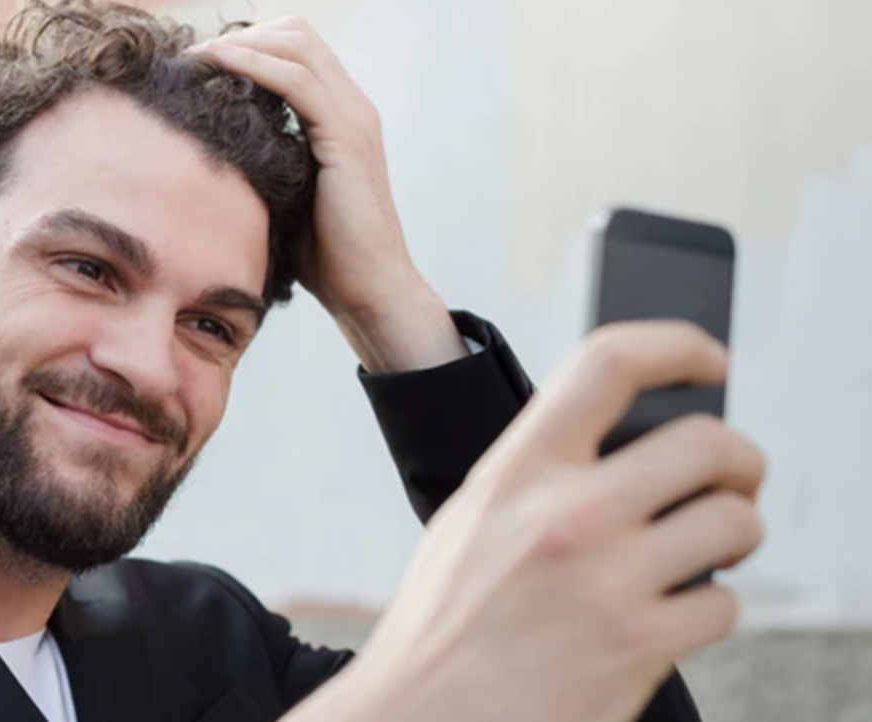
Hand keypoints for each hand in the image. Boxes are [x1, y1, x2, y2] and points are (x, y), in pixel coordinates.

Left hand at [193, 18, 465, 370]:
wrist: (369, 290)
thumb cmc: (325, 257)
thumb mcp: (285, 195)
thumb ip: (265, 161)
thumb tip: (211, 148)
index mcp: (340, 116)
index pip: (295, 51)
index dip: (248, 46)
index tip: (200, 65)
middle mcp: (353, 106)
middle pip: (296, 34)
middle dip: (241, 36)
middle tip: (193, 59)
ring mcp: (354, 117)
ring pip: (296, 45)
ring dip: (240, 44)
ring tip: (196, 59)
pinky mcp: (347, 137)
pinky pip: (296, 81)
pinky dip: (253, 65)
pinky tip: (217, 68)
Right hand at [290, 321, 765, 721]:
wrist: (422, 718)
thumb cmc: (443, 626)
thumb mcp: (470, 524)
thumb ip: (539, 477)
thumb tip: (631, 445)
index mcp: (514, 472)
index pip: (609, 364)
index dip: (677, 345)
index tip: (711, 360)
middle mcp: (565, 516)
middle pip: (707, 442)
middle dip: (741, 459)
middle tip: (733, 478)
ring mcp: (607, 582)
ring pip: (734, 523)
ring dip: (737, 533)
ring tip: (712, 550)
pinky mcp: (639, 647)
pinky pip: (723, 605)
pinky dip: (709, 609)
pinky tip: (671, 615)